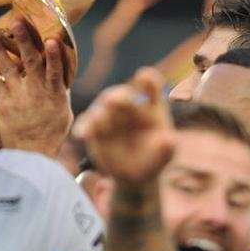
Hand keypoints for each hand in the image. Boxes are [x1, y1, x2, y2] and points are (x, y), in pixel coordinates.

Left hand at [0, 21, 72, 156]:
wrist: (32, 153)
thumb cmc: (52, 131)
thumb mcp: (63, 111)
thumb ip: (60, 89)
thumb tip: (61, 71)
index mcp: (54, 93)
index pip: (56, 71)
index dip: (54, 56)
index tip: (51, 39)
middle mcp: (36, 93)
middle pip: (30, 63)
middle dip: (24, 41)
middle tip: (18, 22)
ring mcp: (19, 98)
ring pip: (8, 70)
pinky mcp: (4, 105)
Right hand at [74, 67, 174, 184]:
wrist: (134, 174)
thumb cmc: (153, 157)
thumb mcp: (163, 154)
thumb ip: (166, 147)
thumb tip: (168, 140)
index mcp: (151, 105)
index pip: (151, 87)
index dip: (148, 81)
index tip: (145, 76)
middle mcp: (128, 105)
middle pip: (124, 96)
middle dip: (118, 97)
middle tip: (113, 101)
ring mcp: (110, 114)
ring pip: (102, 109)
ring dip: (99, 113)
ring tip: (97, 120)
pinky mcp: (94, 127)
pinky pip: (88, 125)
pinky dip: (84, 128)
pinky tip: (81, 135)